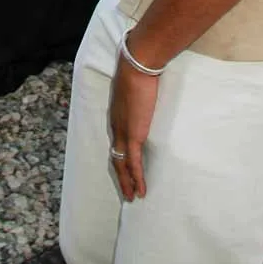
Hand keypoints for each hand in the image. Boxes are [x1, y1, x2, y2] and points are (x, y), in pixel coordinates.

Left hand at [109, 56, 159, 200]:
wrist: (137, 67)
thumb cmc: (138, 70)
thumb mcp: (137, 85)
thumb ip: (139, 91)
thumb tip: (147, 87)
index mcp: (116, 114)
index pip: (116, 140)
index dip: (119, 154)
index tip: (124, 165)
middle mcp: (116, 126)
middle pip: (115, 156)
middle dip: (121, 175)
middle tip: (126, 190)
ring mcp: (123, 133)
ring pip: (122, 164)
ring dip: (127, 182)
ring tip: (132, 196)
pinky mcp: (133, 136)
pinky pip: (134, 164)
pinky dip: (137, 179)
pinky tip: (141, 191)